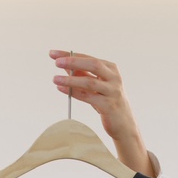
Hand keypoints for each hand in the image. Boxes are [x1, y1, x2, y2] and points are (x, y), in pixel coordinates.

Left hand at [49, 50, 155, 176]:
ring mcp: (113, 91)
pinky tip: (61, 89)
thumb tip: (64, 64)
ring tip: (55, 79)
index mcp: (111, 69)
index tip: (53, 53)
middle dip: (73, 61)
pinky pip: (88, 97)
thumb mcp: (96, 86)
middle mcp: (114, 77)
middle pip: (93, 64)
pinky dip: (73, 92)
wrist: (123, 124)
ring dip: (70, 79)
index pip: (88, 58)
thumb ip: (82, 74)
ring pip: (89, 81)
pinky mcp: (109, 105)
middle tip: (56, 62)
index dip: (70, 55)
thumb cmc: (107, 102)